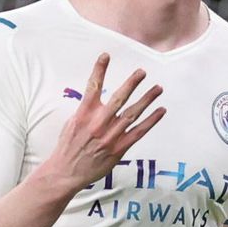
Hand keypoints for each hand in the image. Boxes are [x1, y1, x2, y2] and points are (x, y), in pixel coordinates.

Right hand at [45, 52, 165, 191]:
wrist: (67, 171)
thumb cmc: (68, 146)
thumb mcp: (72, 123)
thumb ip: (86, 110)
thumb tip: (96, 98)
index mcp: (84, 113)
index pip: (92, 86)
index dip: (99, 70)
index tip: (106, 55)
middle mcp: (99, 123)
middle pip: (118, 98)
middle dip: (131, 84)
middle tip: (142, 72)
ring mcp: (110, 136)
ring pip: (132, 114)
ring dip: (146, 100)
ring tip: (157, 88)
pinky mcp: (119, 148)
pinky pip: (138, 132)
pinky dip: (151, 121)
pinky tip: (160, 111)